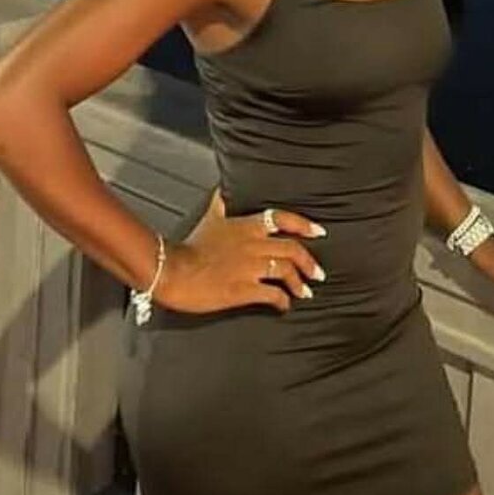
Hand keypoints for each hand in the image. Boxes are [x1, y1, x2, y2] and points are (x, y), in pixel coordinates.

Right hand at [156, 187, 327, 314]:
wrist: (174, 270)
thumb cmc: (191, 245)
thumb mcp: (210, 218)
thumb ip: (220, 204)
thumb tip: (222, 188)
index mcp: (247, 226)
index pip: (283, 219)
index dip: (304, 225)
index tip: (319, 231)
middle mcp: (254, 245)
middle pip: (292, 249)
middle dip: (309, 262)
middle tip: (318, 273)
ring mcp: (251, 268)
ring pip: (286, 272)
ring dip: (299, 283)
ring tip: (304, 292)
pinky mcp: (245, 290)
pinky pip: (273, 295)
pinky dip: (282, 301)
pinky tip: (283, 306)